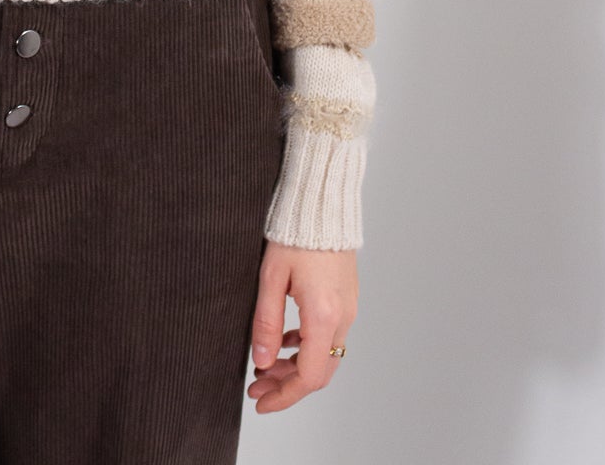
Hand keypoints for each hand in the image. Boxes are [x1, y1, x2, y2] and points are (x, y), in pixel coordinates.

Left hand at [247, 241, 356, 411]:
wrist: (322, 204)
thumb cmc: (295, 234)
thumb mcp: (271, 278)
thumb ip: (266, 323)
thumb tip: (262, 360)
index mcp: (323, 316)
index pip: (308, 376)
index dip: (284, 395)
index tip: (260, 401)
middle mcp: (342, 318)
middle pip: (319, 372)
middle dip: (286, 385)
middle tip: (256, 386)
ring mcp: (348, 310)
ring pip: (325, 356)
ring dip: (296, 367)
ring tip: (265, 366)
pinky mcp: (346, 300)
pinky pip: (329, 337)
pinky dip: (307, 348)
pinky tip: (286, 342)